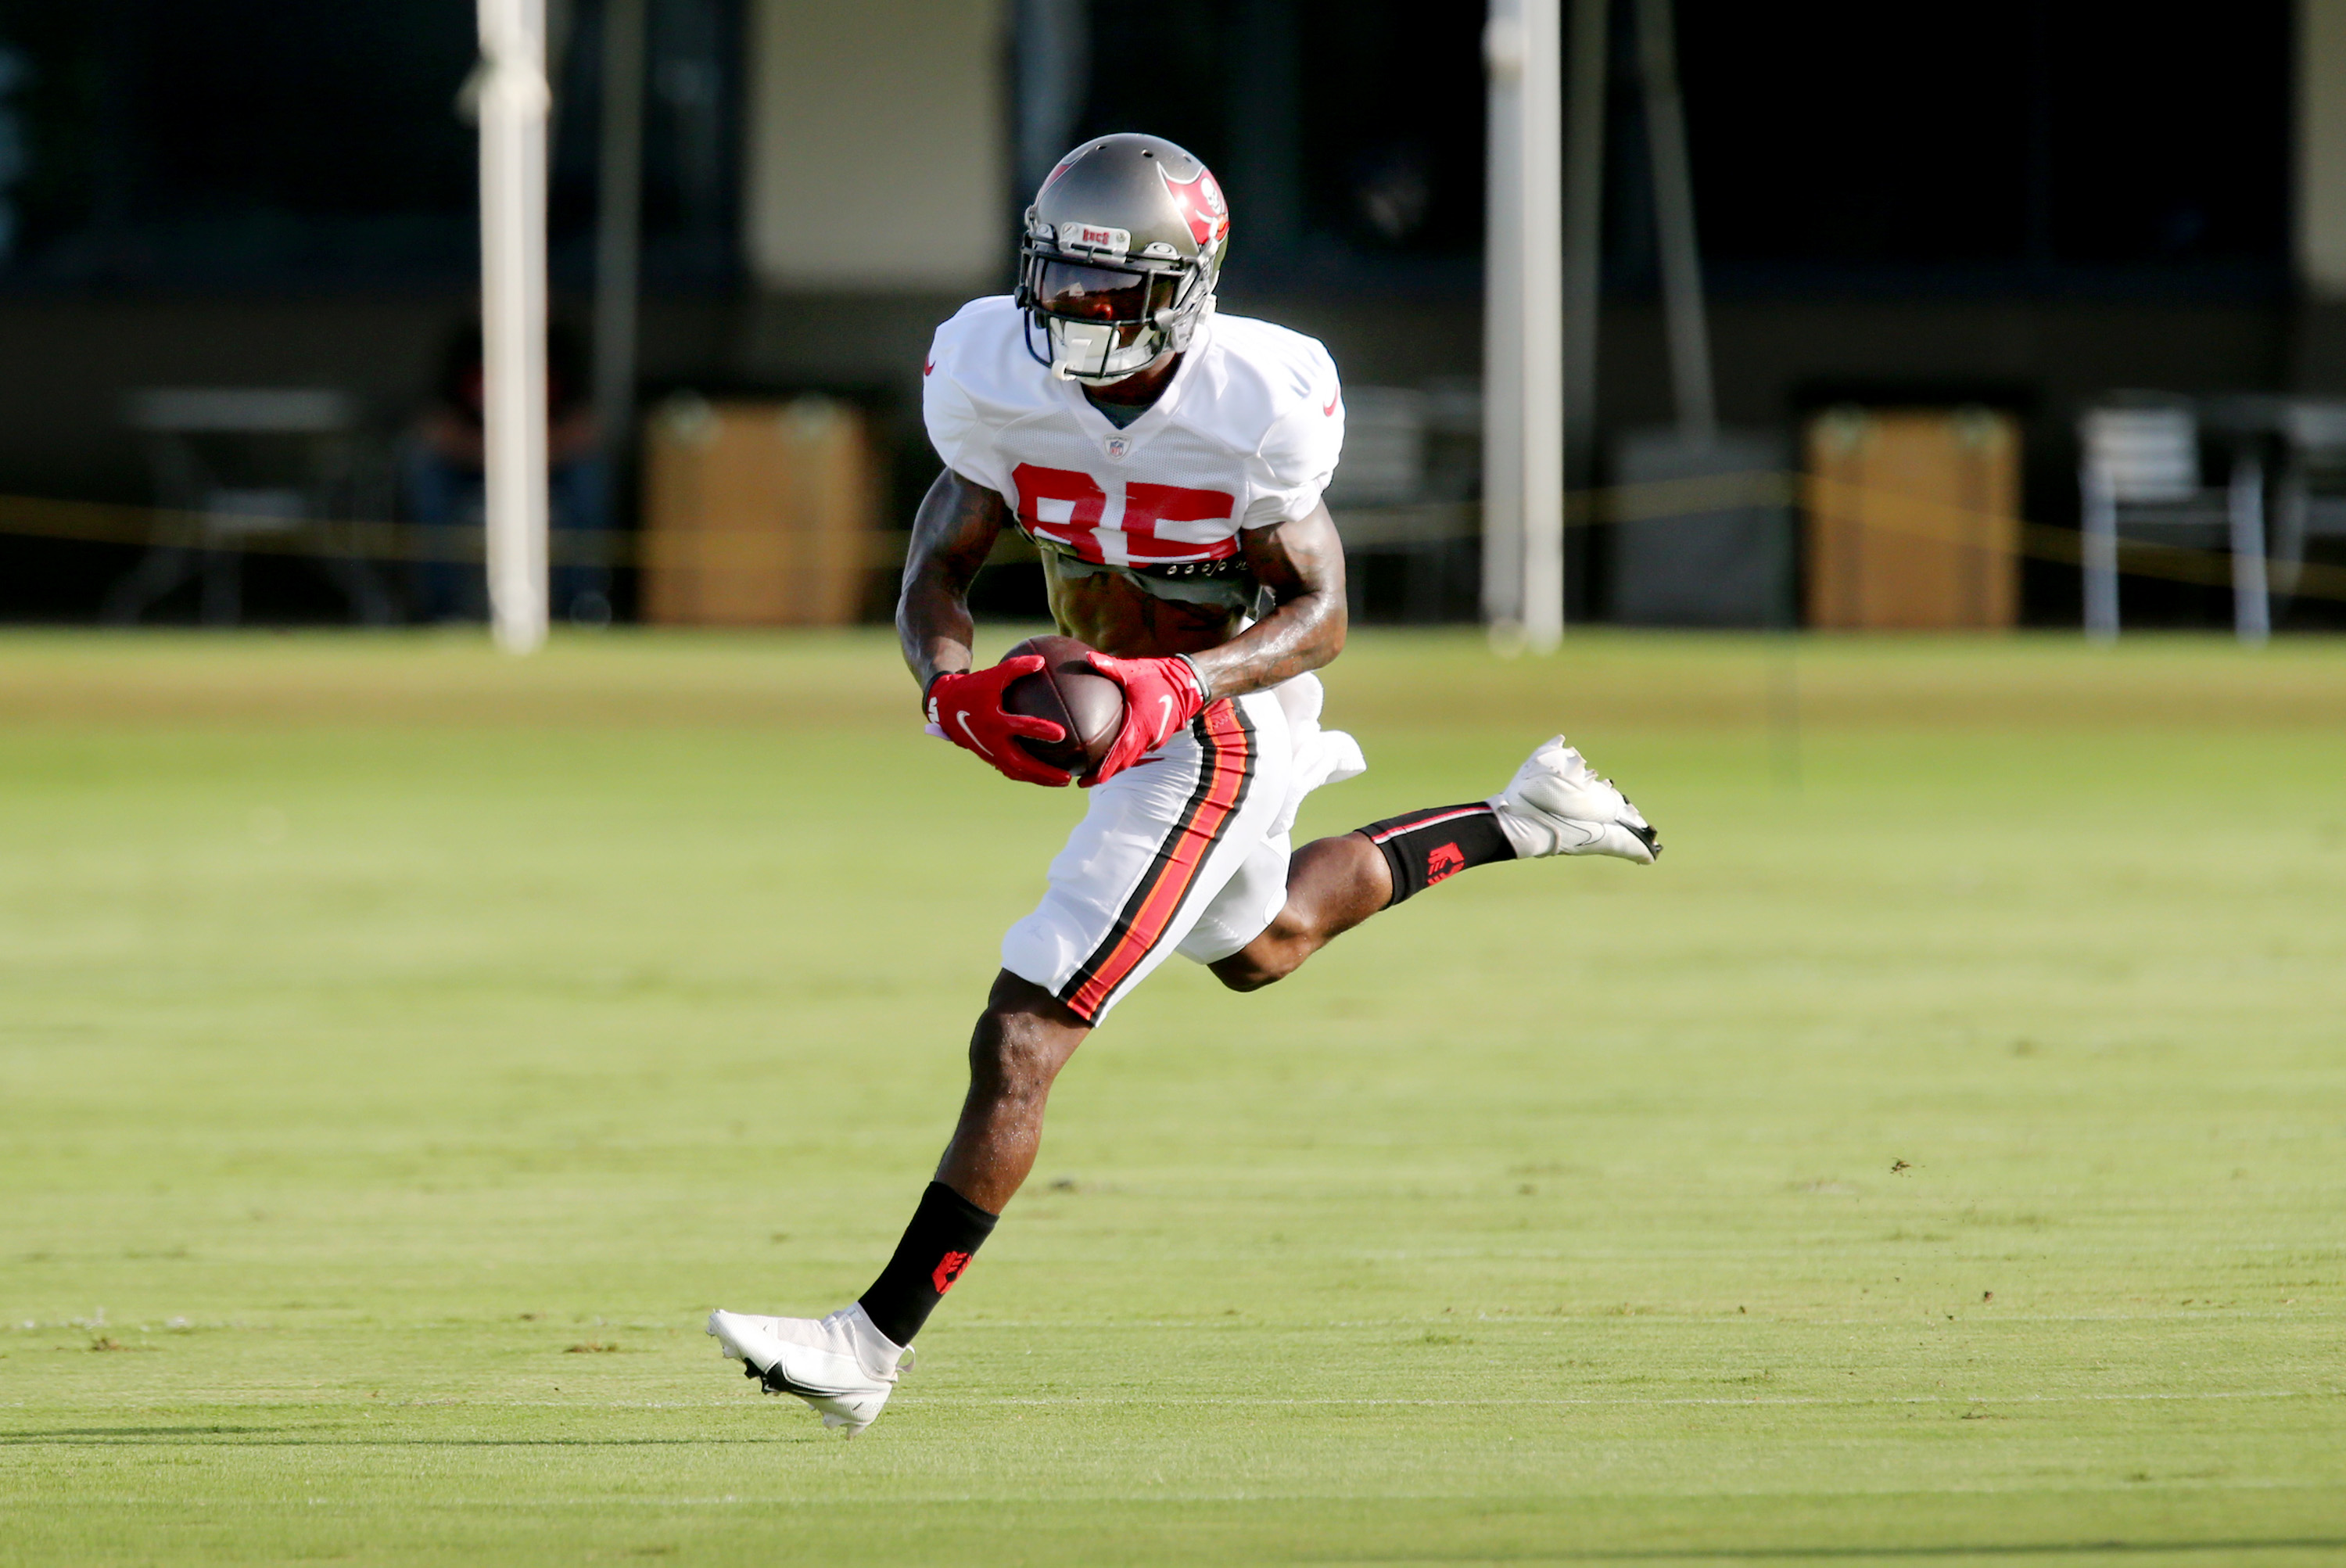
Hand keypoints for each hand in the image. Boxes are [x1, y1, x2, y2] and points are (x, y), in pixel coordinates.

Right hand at [926, 659, 1075, 786]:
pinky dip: (1029, 775)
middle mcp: (992, 742)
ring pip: (1017, 773)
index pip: (1020, 727)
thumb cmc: (972, 688)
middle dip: (1044, 773)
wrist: (946, 707)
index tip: (1061, 734)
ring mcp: (990, 753)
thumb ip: (1016, 667)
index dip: (1040, 730)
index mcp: (993, 721)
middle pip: (1021, 765)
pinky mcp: (989, 758)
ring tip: (1062, 781)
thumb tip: (1041, 661)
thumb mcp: (992, 675)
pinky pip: (1011, 771)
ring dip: (1040, 779)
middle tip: (1068, 777)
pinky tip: (1046, 775)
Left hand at [1080, 652, 1207, 785]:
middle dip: (1102, 775)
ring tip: (1096, 771)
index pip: (1116, 757)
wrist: (1190, 682)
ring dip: (1115, 767)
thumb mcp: (1132, 670)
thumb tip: (1086, 657)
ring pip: (1131, 760)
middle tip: (1083, 780)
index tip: (1083, 782)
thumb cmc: (1160, 676)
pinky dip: (1126, 756)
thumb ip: (1108, 666)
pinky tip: (1116, 752)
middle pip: (1122, 765)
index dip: (1100, 772)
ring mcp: (1155, 740)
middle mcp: (1147, 739)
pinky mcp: (1160, 737)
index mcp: (1137, 727)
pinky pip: (1140, 751)